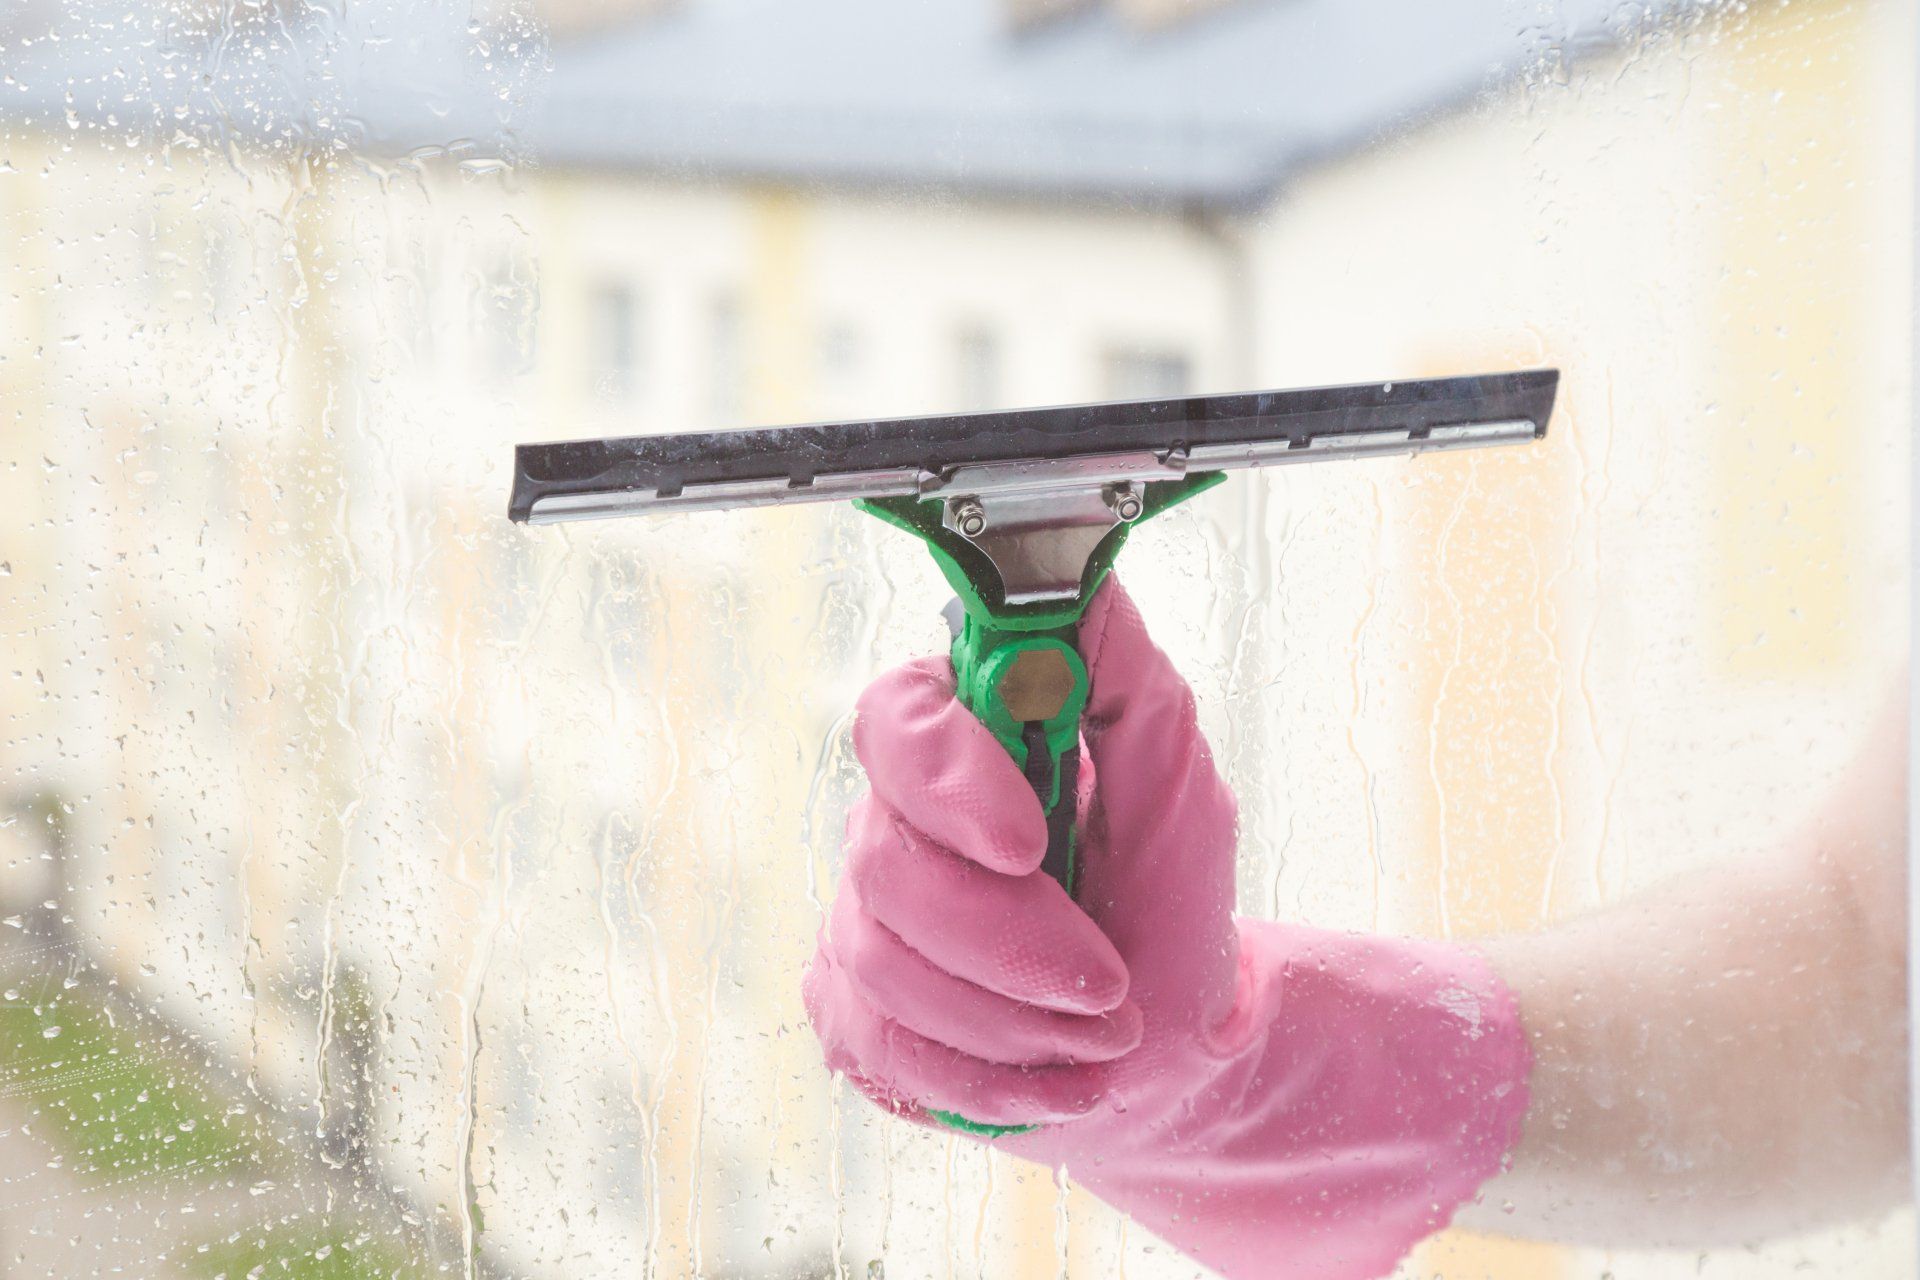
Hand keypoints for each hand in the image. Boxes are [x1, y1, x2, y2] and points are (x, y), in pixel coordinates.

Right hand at [805, 580, 1530, 1279]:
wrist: (1168, 1051)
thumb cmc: (1168, 906)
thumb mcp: (1176, 782)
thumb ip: (1121, 674)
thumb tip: (1073, 578)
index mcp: (963, 741)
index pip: (897, 719)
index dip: (950, 782)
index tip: (1030, 846)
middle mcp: (895, 820)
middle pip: (888, 864)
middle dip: (1012, 941)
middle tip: (1106, 979)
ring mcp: (860, 918)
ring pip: (886, 964)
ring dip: (1016, 1017)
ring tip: (1100, 1032)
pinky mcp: (851, 1009)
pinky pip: (883, 1044)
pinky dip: (985, 1077)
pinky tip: (1052, 1077)